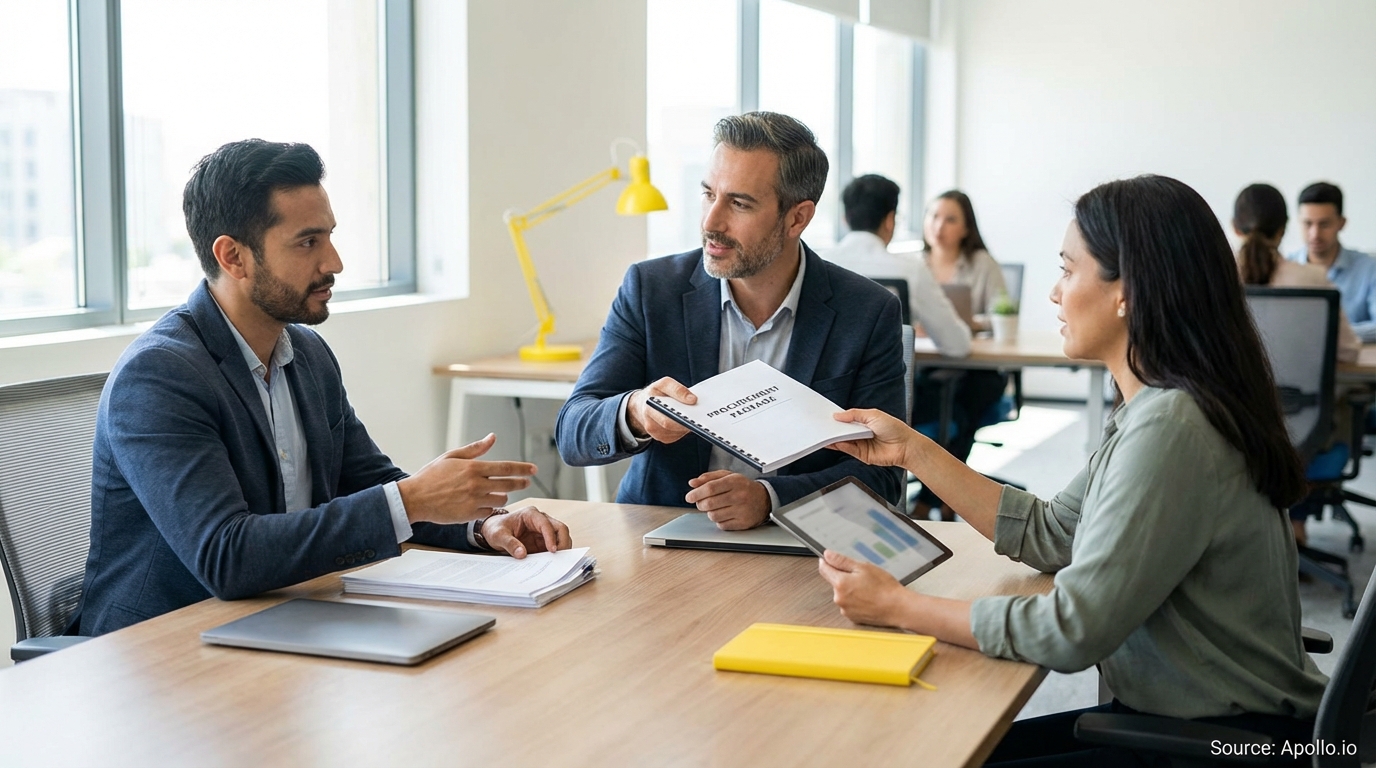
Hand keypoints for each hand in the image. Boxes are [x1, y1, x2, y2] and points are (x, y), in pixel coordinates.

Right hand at [396, 433, 535, 524]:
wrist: (415, 498)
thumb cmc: (431, 475)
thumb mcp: (452, 456)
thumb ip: (475, 449)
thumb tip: (492, 437)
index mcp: (473, 468)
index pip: (505, 467)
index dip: (522, 468)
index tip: (533, 469)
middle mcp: (476, 484)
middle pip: (508, 484)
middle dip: (520, 483)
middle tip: (527, 482)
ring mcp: (474, 501)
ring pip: (500, 499)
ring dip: (502, 496)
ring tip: (499, 493)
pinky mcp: (470, 515)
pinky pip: (488, 511)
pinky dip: (489, 507)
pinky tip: (485, 503)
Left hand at [480, 505, 572, 558]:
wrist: (493, 531)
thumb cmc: (496, 529)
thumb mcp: (498, 536)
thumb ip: (509, 544)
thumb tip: (522, 554)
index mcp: (530, 514)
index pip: (546, 524)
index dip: (551, 537)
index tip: (552, 550)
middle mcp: (540, 520)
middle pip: (560, 529)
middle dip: (563, 543)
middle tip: (560, 558)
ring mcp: (543, 531)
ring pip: (561, 538)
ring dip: (561, 549)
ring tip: (556, 563)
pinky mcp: (543, 541)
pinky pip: (554, 547)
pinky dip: (555, 556)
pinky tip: (551, 564)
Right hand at [627, 377, 695, 443]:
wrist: (642, 408)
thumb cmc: (656, 394)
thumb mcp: (664, 384)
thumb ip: (677, 389)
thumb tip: (692, 399)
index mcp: (649, 400)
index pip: (664, 402)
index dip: (680, 399)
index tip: (693, 399)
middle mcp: (648, 417)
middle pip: (669, 422)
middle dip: (686, 418)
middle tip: (700, 414)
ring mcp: (654, 430)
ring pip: (676, 430)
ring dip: (688, 424)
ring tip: (695, 417)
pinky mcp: (662, 438)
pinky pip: (678, 435)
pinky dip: (685, 428)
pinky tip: (687, 422)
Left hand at [685, 470, 769, 529]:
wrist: (764, 499)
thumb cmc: (744, 487)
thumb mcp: (728, 476)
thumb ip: (709, 478)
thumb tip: (693, 483)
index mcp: (734, 482)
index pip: (710, 488)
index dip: (696, 493)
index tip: (689, 497)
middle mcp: (739, 496)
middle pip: (709, 503)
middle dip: (700, 504)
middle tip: (701, 503)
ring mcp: (742, 511)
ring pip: (713, 516)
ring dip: (710, 513)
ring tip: (716, 507)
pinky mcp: (743, 523)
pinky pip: (722, 525)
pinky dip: (719, 521)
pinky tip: (725, 514)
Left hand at [817, 550, 907, 627]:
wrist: (898, 608)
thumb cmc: (884, 588)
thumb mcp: (863, 567)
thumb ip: (842, 561)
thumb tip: (827, 555)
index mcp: (840, 584)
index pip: (824, 569)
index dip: (827, 561)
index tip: (830, 559)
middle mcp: (839, 599)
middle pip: (834, 582)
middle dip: (844, 577)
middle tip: (861, 575)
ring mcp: (845, 610)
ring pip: (842, 594)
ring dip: (850, 590)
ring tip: (868, 589)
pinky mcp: (852, 618)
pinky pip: (849, 605)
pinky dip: (856, 601)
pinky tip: (869, 598)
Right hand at [828, 408, 919, 468]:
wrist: (905, 446)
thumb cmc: (894, 429)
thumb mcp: (873, 414)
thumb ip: (854, 414)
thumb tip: (838, 415)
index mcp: (864, 421)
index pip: (847, 419)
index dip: (837, 418)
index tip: (826, 416)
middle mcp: (861, 433)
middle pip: (843, 430)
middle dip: (833, 428)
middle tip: (821, 425)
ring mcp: (861, 444)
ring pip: (843, 440)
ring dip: (834, 438)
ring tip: (823, 434)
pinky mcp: (861, 454)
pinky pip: (848, 450)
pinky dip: (840, 446)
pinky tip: (833, 442)